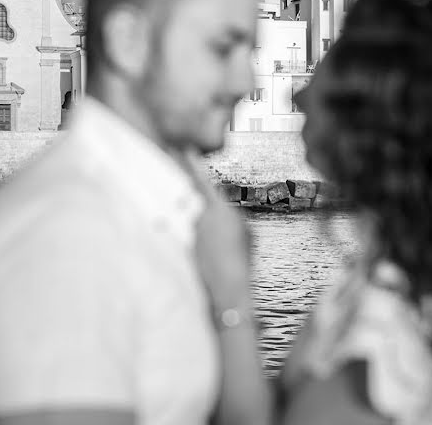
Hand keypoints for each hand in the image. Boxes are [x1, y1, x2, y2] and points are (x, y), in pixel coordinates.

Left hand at [177, 151, 252, 309]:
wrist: (228, 283)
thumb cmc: (241, 255)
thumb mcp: (246, 230)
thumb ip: (233, 215)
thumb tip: (227, 214)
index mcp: (217, 207)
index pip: (202, 180)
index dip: (192, 164)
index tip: (184, 149)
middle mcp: (201, 216)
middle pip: (206, 208)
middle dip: (217, 220)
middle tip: (229, 238)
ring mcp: (194, 231)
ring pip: (205, 226)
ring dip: (215, 236)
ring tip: (227, 252)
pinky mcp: (189, 244)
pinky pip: (202, 240)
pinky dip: (210, 247)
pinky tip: (220, 259)